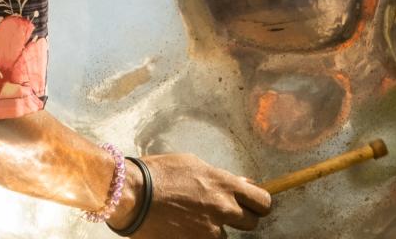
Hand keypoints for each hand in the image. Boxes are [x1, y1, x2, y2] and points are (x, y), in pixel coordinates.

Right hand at [109, 153, 271, 236]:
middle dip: (239, 217)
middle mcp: (223, 208)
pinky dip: (199, 236)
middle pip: (252, 222)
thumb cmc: (159, 173)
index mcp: (223, 184)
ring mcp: (212, 231)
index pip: (262, 201)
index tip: (251, 204)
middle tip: (220, 211)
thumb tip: (245, 184)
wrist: (133, 193)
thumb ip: (221, 177)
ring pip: (226, 235)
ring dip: (215, 228)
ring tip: (192, 217)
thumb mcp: (192, 164)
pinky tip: (183, 227)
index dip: (258, 204)